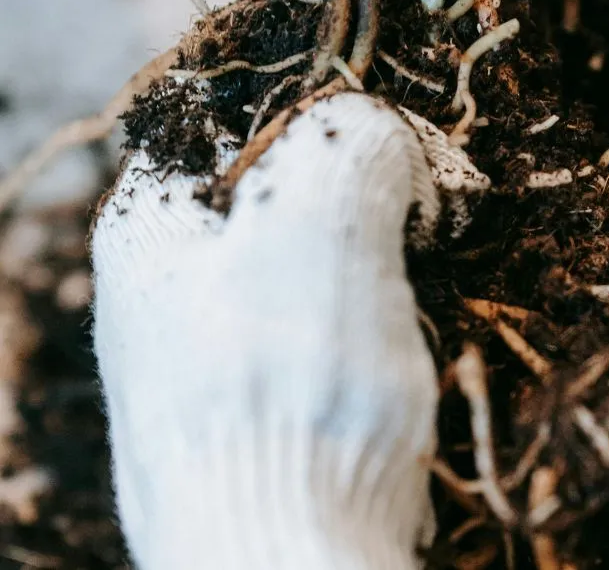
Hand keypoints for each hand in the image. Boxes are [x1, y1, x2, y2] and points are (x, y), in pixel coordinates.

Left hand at [92, 93, 440, 569]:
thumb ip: (354, 141)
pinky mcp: (266, 419)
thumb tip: (393, 139)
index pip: (238, 119)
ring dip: (385, 267)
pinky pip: (333, 340)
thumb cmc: (289, 391)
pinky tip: (407, 356)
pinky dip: (381, 331)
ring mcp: (214, 363)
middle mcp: (168, 292)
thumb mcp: (324, 221)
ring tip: (425, 290)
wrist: (286, 562)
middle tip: (426, 217)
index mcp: (153, 227)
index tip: (399, 141)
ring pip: (320, 270)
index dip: (328, 113)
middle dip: (369, 198)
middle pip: (286, 197)